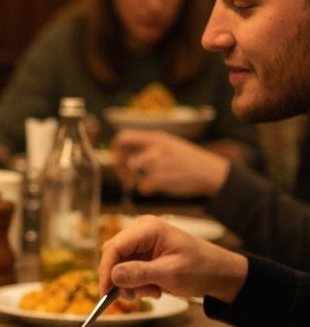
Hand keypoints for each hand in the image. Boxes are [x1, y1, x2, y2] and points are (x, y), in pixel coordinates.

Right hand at [97, 214, 247, 302]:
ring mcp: (141, 243)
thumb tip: (113, 276)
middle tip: (136, 295)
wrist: (220, 273)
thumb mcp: (170, 273)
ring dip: (132, 284)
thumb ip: (140, 274)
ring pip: (119, 266)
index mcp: (147, 229)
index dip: (106, 270)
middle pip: (113, 256)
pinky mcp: (143, 255)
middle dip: (121, 279)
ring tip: (153, 292)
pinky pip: (128, 271)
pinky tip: (155, 288)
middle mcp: (141, 232)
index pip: (114, 247)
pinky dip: (137, 284)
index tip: (106, 292)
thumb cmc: (201, 268)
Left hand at [111, 130, 229, 197]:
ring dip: (135, 179)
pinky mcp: (162, 178)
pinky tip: (157, 187)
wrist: (211, 172)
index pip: (123, 137)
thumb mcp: (168, 144)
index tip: (120, 160)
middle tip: (128, 177)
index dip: (116, 150)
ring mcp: (159, 162)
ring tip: (147, 181)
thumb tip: (121, 152)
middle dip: (121, 169)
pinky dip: (147, 190)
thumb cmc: (186, 160)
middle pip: (124, 157)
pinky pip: (142, 187)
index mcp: (156, 137)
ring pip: (132, 171)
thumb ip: (146, 146)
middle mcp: (156, 147)